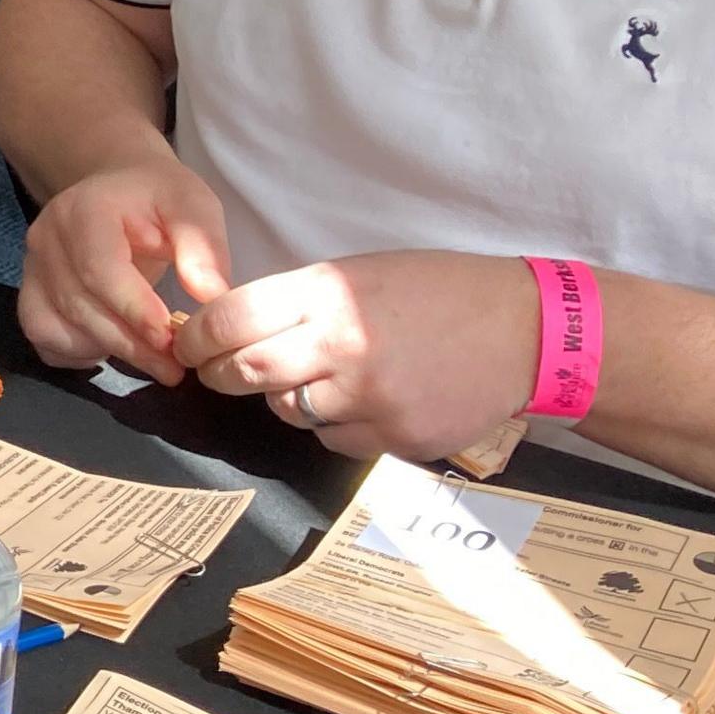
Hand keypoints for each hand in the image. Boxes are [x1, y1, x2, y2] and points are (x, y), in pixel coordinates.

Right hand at [16, 156, 233, 373]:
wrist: (115, 187)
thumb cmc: (156, 197)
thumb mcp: (191, 206)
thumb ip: (203, 248)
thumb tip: (213, 298)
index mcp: (84, 210)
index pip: (99, 268)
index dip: (133, 309)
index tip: (170, 340)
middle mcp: (46, 239)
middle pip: (79, 305)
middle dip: (129, 344)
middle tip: (174, 368)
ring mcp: (32, 267)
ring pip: (57, 327)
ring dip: (106, 351)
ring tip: (151, 359)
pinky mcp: (30, 292)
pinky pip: (43, 336)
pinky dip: (75, 353)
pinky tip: (112, 348)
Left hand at [184, 252, 544, 461]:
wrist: (525, 332)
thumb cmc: (438, 292)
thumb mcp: (359, 273)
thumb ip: (297, 301)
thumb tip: (232, 326)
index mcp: (326, 293)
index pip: (228, 320)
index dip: (198, 336)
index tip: (189, 343)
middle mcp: (340, 345)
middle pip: (244, 372)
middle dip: (220, 373)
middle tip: (216, 370)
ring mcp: (368, 397)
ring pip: (287, 411)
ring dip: (286, 398)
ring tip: (316, 376)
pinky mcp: (394, 438)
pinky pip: (334, 440)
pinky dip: (335, 425)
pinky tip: (363, 400)